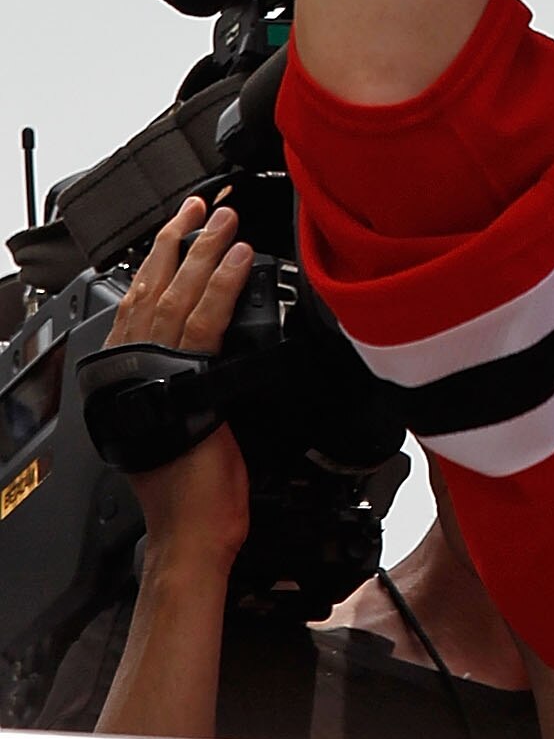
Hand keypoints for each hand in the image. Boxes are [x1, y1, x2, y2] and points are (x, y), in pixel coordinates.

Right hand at [107, 199, 252, 567]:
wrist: (191, 531)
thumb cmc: (193, 492)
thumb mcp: (190, 424)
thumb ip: (194, 385)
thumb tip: (219, 357)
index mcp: (129, 379)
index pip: (139, 306)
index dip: (158, 264)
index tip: (178, 231)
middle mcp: (134, 371)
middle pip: (152, 291)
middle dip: (177, 243)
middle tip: (198, 206)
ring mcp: (157, 374)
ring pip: (177, 296)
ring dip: (203, 252)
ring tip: (222, 219)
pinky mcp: (187, 381)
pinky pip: (205, 319)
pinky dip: (223, 284)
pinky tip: (239, 258)